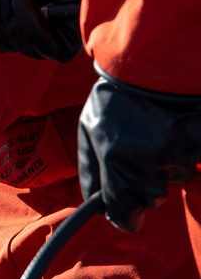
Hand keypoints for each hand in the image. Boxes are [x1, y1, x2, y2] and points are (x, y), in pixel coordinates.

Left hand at [78, 70, 200, 231]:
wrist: (154, 61)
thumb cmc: (116, 96)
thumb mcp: (90, 129)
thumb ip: (90, 168)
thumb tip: (95, 202)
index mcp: (115, 161)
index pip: (122, 212)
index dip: (125, 217)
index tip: (128, 218)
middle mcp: (147, 163)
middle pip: (150, 200)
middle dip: (145, 187)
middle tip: (140, 155)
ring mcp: (178, 155)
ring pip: (173, 180)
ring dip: (166, 167)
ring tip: (157, 134)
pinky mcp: (199, 146)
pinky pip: (192, 161)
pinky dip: (186, 151)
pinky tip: (175, 129)